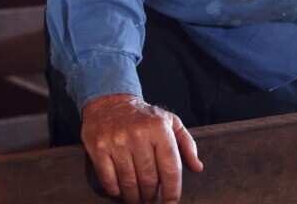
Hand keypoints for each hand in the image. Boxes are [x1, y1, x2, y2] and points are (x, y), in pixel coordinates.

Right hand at [80, 94, 203, 203]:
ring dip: (134, 197)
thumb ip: (187, 144)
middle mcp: (138, 134)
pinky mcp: (99, 148)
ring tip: (137, 198)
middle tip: (151, 199)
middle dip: (152, 196)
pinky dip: (115, 190)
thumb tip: (197, 167)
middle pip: (149, 180)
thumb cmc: (144, 116)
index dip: (172, 191)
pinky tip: (120, 190)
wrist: (110, 102)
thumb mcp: (170, 122)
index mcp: (159, 129)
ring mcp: (117, 142)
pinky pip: (109, 180)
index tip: (171, 202)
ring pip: (129, 183)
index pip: (170, 168)